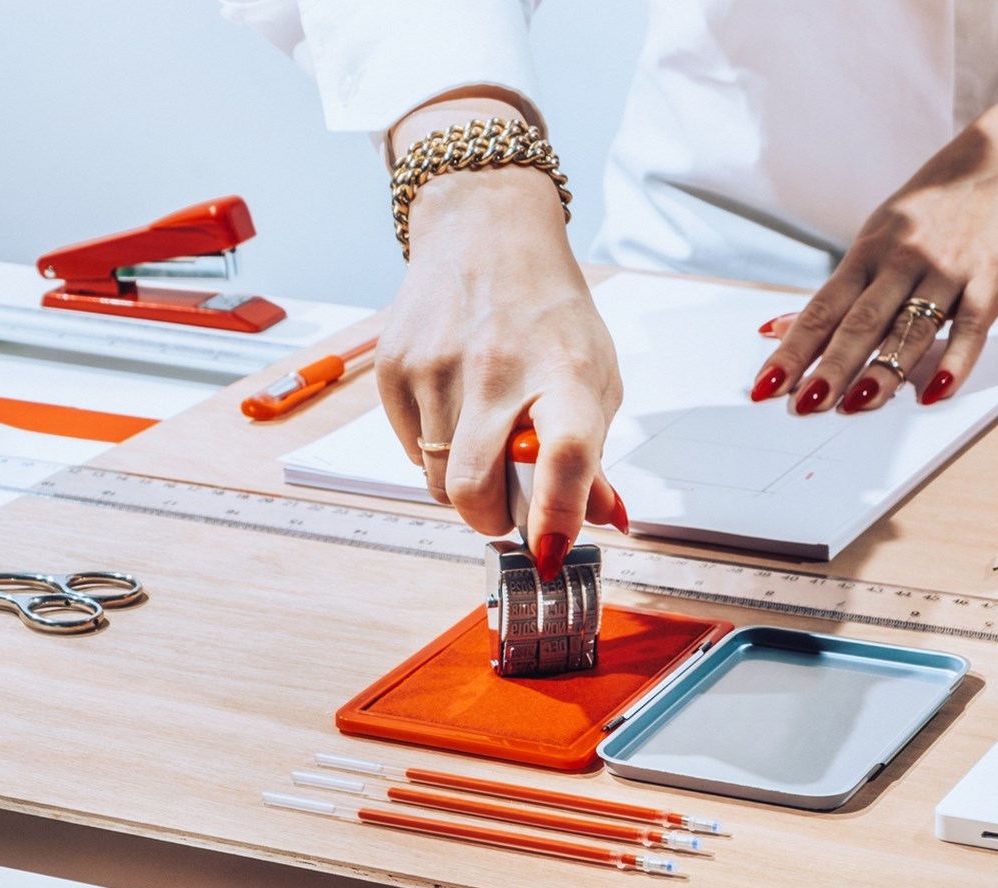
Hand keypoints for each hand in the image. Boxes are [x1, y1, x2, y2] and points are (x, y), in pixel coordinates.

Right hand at [376, 103, 626, 577]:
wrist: (482, 231)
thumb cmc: (545, 309)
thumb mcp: (593, 371)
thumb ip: (592, 453)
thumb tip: (603, 518)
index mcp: (565, 369)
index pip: (564, 454)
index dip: (556, 515)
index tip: (550, 547)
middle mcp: (496, 367)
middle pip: (474, 488)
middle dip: (491, 518)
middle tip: (510, 506)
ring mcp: (436, 366)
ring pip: (437, 481)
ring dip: (463, 481)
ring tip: (484, 434)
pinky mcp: (394, 367)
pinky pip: (409, 451)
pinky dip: (432, 450)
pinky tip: (453, 405)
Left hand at [755, 126, 997, 414]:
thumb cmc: (939, 204)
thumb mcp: (879, 234)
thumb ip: (838, 289)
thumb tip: (777, 328)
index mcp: (868, 252)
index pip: (821, 308)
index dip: (793, 348)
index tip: (766, 384)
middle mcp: (902, 260)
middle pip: (860, 322)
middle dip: (831, 365)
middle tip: (806, 405)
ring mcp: (948, 269)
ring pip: (910, 327)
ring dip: (884, 369)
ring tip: (859, 405)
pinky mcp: (992, 278)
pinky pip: (971, 325)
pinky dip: (955, 359)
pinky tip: (937, 391)